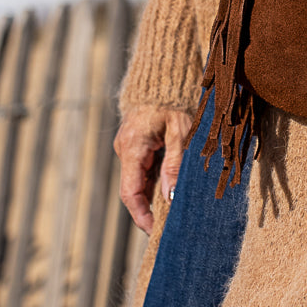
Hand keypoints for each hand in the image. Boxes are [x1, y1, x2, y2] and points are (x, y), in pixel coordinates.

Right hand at [114, 105, 193, 233]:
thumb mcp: (180, 132)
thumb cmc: (175, 100)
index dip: (141, 215)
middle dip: (150, 209)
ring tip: (174, 211)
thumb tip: (169, 197)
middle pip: (134, 189)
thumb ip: (174, 164)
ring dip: (154, 195)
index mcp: (133, 147)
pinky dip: (155, 181)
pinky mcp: (136, 144)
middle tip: (170, 225)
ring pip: (139, 179)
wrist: (163, 75)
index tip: (154, 230)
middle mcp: (125, 149)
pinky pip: (143, 169)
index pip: (130, 192)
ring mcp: (129, 147)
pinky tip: (170, 189)